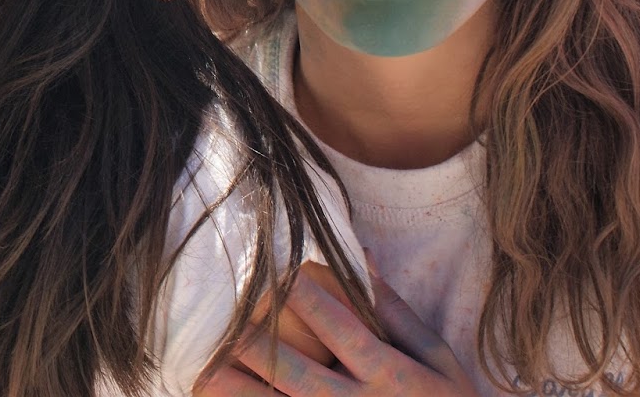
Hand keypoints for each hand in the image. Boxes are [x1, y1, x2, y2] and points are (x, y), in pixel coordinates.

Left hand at [196, 265, 474, 395]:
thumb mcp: (438, 360)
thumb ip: (396, 312)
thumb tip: (362, 255)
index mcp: (393, 377)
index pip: (342, 331)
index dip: (305, 300)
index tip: (272, 274)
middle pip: (300, 376)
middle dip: (258, 347)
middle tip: (220, 320)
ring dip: (240, 392)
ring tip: (201, 369)